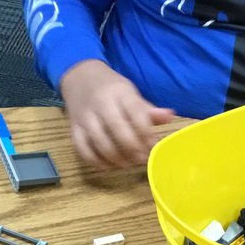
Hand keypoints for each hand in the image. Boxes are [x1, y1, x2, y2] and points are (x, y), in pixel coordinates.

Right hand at [59, 59, 175, 168]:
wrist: (79, 78)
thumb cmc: (111, 89)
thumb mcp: (130, 93)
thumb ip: (147, 109)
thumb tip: (170, 117)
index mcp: (119, 92)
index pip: (135, 113)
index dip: (146, 132)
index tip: (153, 145)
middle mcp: (101, 104)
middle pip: (117, 129)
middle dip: (133, 148)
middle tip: (142, 159)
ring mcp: (85, 117)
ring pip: (100, 142)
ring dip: (116, 158)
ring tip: (128, 164)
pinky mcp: (74, 129)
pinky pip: (83, 149)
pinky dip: (96, 161)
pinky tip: (108, 166)